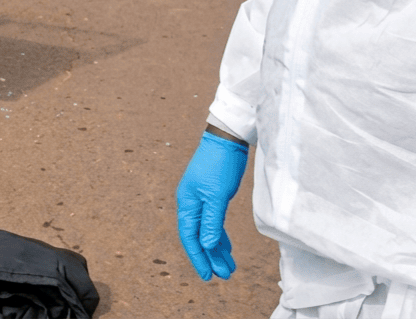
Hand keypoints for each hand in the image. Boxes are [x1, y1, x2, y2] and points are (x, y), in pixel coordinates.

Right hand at [176, 131, 248, 280]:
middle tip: (223, 276)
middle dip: (210, 257)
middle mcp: (191, 204)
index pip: (190, 237)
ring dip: (217, 249)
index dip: (198, 257)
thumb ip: (211, 221)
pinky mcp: (213, 196)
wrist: (226, 139)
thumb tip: (207, 244)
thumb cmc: (219, 164)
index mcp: (187, 203)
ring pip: (207, 231)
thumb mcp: (216, 195)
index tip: (207, 276)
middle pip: (198, 237)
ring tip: (228, 268)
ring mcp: (202, 200)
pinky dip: (220, 236)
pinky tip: (225, 247)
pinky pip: (214, 222)